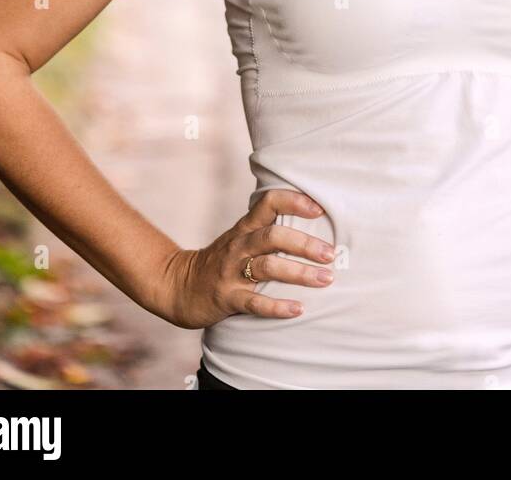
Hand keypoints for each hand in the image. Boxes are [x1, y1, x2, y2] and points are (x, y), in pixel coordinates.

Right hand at [153, 188, 335, 327]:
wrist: (179, 286)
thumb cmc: (221, 261)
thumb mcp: (241, 238)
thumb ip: (268, 230)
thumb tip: (313, 225)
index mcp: (245, 227)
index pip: (269, 203)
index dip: (294, 201)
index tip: (320, 209)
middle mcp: (239, 246)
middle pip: (273, 236)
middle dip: (304, 243)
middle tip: (330, 253)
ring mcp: (231, 272)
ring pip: (267, 267)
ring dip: (299, 273)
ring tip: (325, 279)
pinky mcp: (227, 298)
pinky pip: (254, 302)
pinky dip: (277, 306)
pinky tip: (298, 309)